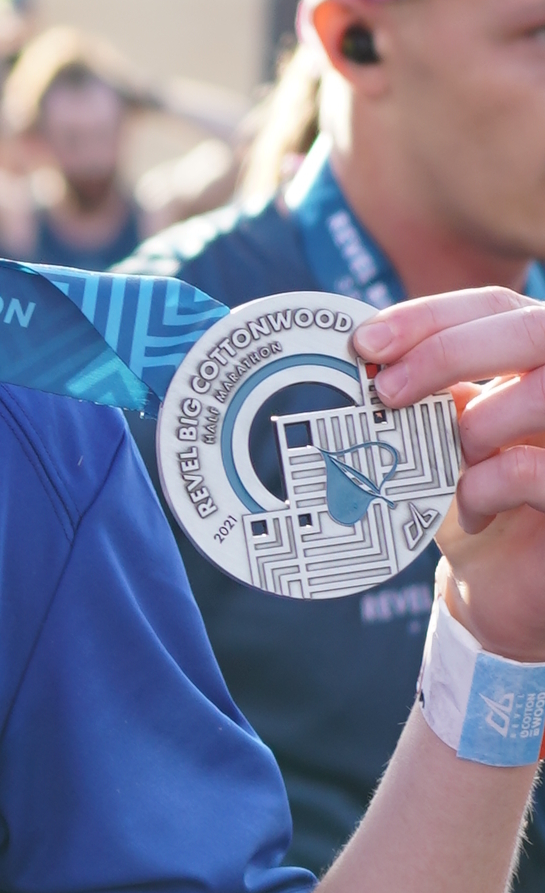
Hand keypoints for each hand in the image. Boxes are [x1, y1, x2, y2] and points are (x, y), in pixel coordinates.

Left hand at [355, 290, 544, 658]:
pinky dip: (487, 485)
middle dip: (449, 351)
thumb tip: (369, 349)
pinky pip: (533, 469)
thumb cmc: (472, 498)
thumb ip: (429, 387)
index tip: (366, 343)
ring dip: (477, 425)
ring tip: (449, 461)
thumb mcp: (445, 433)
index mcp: (538, 359)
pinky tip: (470, 510)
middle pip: (532, 329)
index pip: (498, 306)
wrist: (500, 585)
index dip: (432, 315)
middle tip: (386, 391)